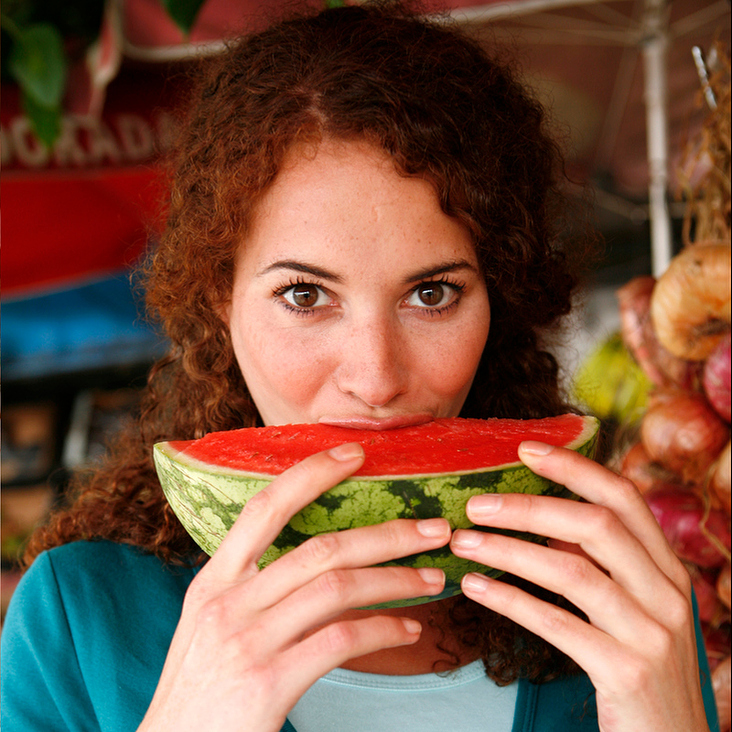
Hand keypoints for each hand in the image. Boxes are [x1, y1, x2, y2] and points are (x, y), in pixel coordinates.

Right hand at [139, 442, 450, 731]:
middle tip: (433, 527)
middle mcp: (228, 601)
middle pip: (322, 548)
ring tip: (433, 578)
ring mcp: (247, 641)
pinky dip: (384, 629)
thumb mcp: (213, 624)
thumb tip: (322, 562)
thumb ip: (255, 587)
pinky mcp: (267, 683)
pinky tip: (409, 630)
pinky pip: (342, 640)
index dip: (312, 474)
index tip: (356, 454)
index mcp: (214, 580)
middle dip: (387, 533)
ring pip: (340, 588)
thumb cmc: (200, 689)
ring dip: (396, 580)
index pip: (265, 506)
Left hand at [450, 441, 710, 731]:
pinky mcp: (627, 672)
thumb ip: (599, 564)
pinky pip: (556, 624)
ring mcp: (652, 633)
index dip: (574, 467)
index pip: (623, 497)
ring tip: (463, 542)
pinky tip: (475, 587)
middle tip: (475, 503)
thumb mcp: (632, 608)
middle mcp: (667, 592)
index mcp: (666, 568)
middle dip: (529, 508)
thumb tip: (541, 525)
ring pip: (572, 570)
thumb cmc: (640, 667)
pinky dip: (510, 600)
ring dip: (508, 551)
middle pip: (595, 525)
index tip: (526, 449)